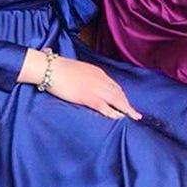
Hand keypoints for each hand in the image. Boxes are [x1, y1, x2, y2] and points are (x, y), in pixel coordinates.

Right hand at [18, 49, 141, 119]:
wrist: (51, 68)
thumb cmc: (60, 68)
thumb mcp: (79, 70)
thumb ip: (87, 77)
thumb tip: (89, 85)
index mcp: (98, 73)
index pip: (114, 86)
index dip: (122, 96)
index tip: (126, 103)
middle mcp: (100, 80)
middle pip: (118, 93)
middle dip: (128, 104)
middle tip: (136, 114)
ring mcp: (94, 88)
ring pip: (115, 100)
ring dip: (125, 109)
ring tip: (132, 117)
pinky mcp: (86, 97)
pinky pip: (103, 106)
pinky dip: (113, 113)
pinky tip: (119, 118)